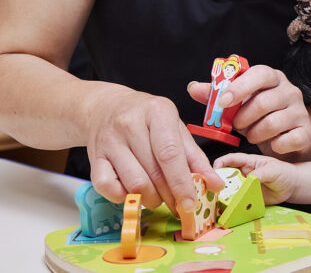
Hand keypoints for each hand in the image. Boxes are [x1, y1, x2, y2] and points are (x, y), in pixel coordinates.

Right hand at [85, 88, 223, 213]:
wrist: (106, 107)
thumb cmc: (147, 120)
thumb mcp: (176, 129)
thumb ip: (196, 158)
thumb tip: (216, 184)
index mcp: (158, 111)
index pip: (170, 153)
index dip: (182, 182)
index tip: (191, 203)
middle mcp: (130, 124)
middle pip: (154, 172)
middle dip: (170, 196)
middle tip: (178, 204)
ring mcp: (109, 141)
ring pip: (134, 184)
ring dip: (151, 199)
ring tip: (158, 196)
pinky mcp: (94, 157)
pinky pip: (108, 188)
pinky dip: (124, 197)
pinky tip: (134, 192)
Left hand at [189, 65, 310, 158]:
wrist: (289, 134)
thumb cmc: (259, 115)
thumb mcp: (238, 104)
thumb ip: (216, 96)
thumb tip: (192, 87)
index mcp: (272, 77)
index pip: (259, 74)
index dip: (240, 87)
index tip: (223, 102)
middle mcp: (290, 91)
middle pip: (264, 102)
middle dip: (243, 119)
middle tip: (237, 126)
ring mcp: (300, 111)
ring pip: (273, 123)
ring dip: (255, 134)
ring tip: (251, 135)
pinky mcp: (305, 132)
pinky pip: (288, 140)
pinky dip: (274, 145)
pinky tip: (271, 144)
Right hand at [213, 153, 297, 204]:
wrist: (292, 187)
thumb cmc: (284, 173)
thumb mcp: (273, 170)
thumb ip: (260, 174)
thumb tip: (248, 180)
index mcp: (248, 162)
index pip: (230, 159)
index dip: (221, 163)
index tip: (214, 170)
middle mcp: (243, 174)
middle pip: (226, 176)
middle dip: (219, 182)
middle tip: (216, 189)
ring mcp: (244, 187)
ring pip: (229, 190)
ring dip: (224, 196)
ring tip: (221, 201)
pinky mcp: (247, 199)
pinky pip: (238, 202)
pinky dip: (233, 206)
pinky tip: (231, 210)